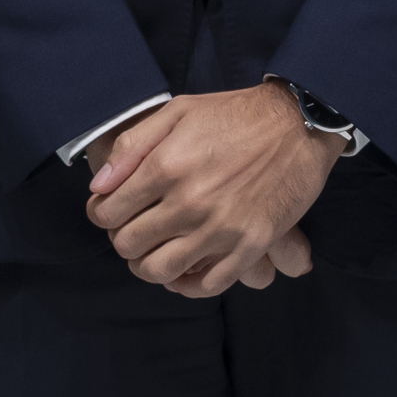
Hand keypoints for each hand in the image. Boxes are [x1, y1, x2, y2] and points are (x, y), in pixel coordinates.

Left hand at [84, 86, 338, 298]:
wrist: (297, 124)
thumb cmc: (234, 114)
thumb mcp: (177, 111)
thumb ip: (132, 146)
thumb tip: (99, 186)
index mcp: (166, 167)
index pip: (109, 212)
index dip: (101, 214)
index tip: (109, 210)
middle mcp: (189, 203)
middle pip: (129, 245)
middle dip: (121, 239)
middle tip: (131, 228)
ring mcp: (221, 229)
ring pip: (160, 271)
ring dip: (147, 265)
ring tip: (152, 251)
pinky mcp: (250, 246)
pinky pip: (207, 285)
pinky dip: (186, 284)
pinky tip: (181, 271)